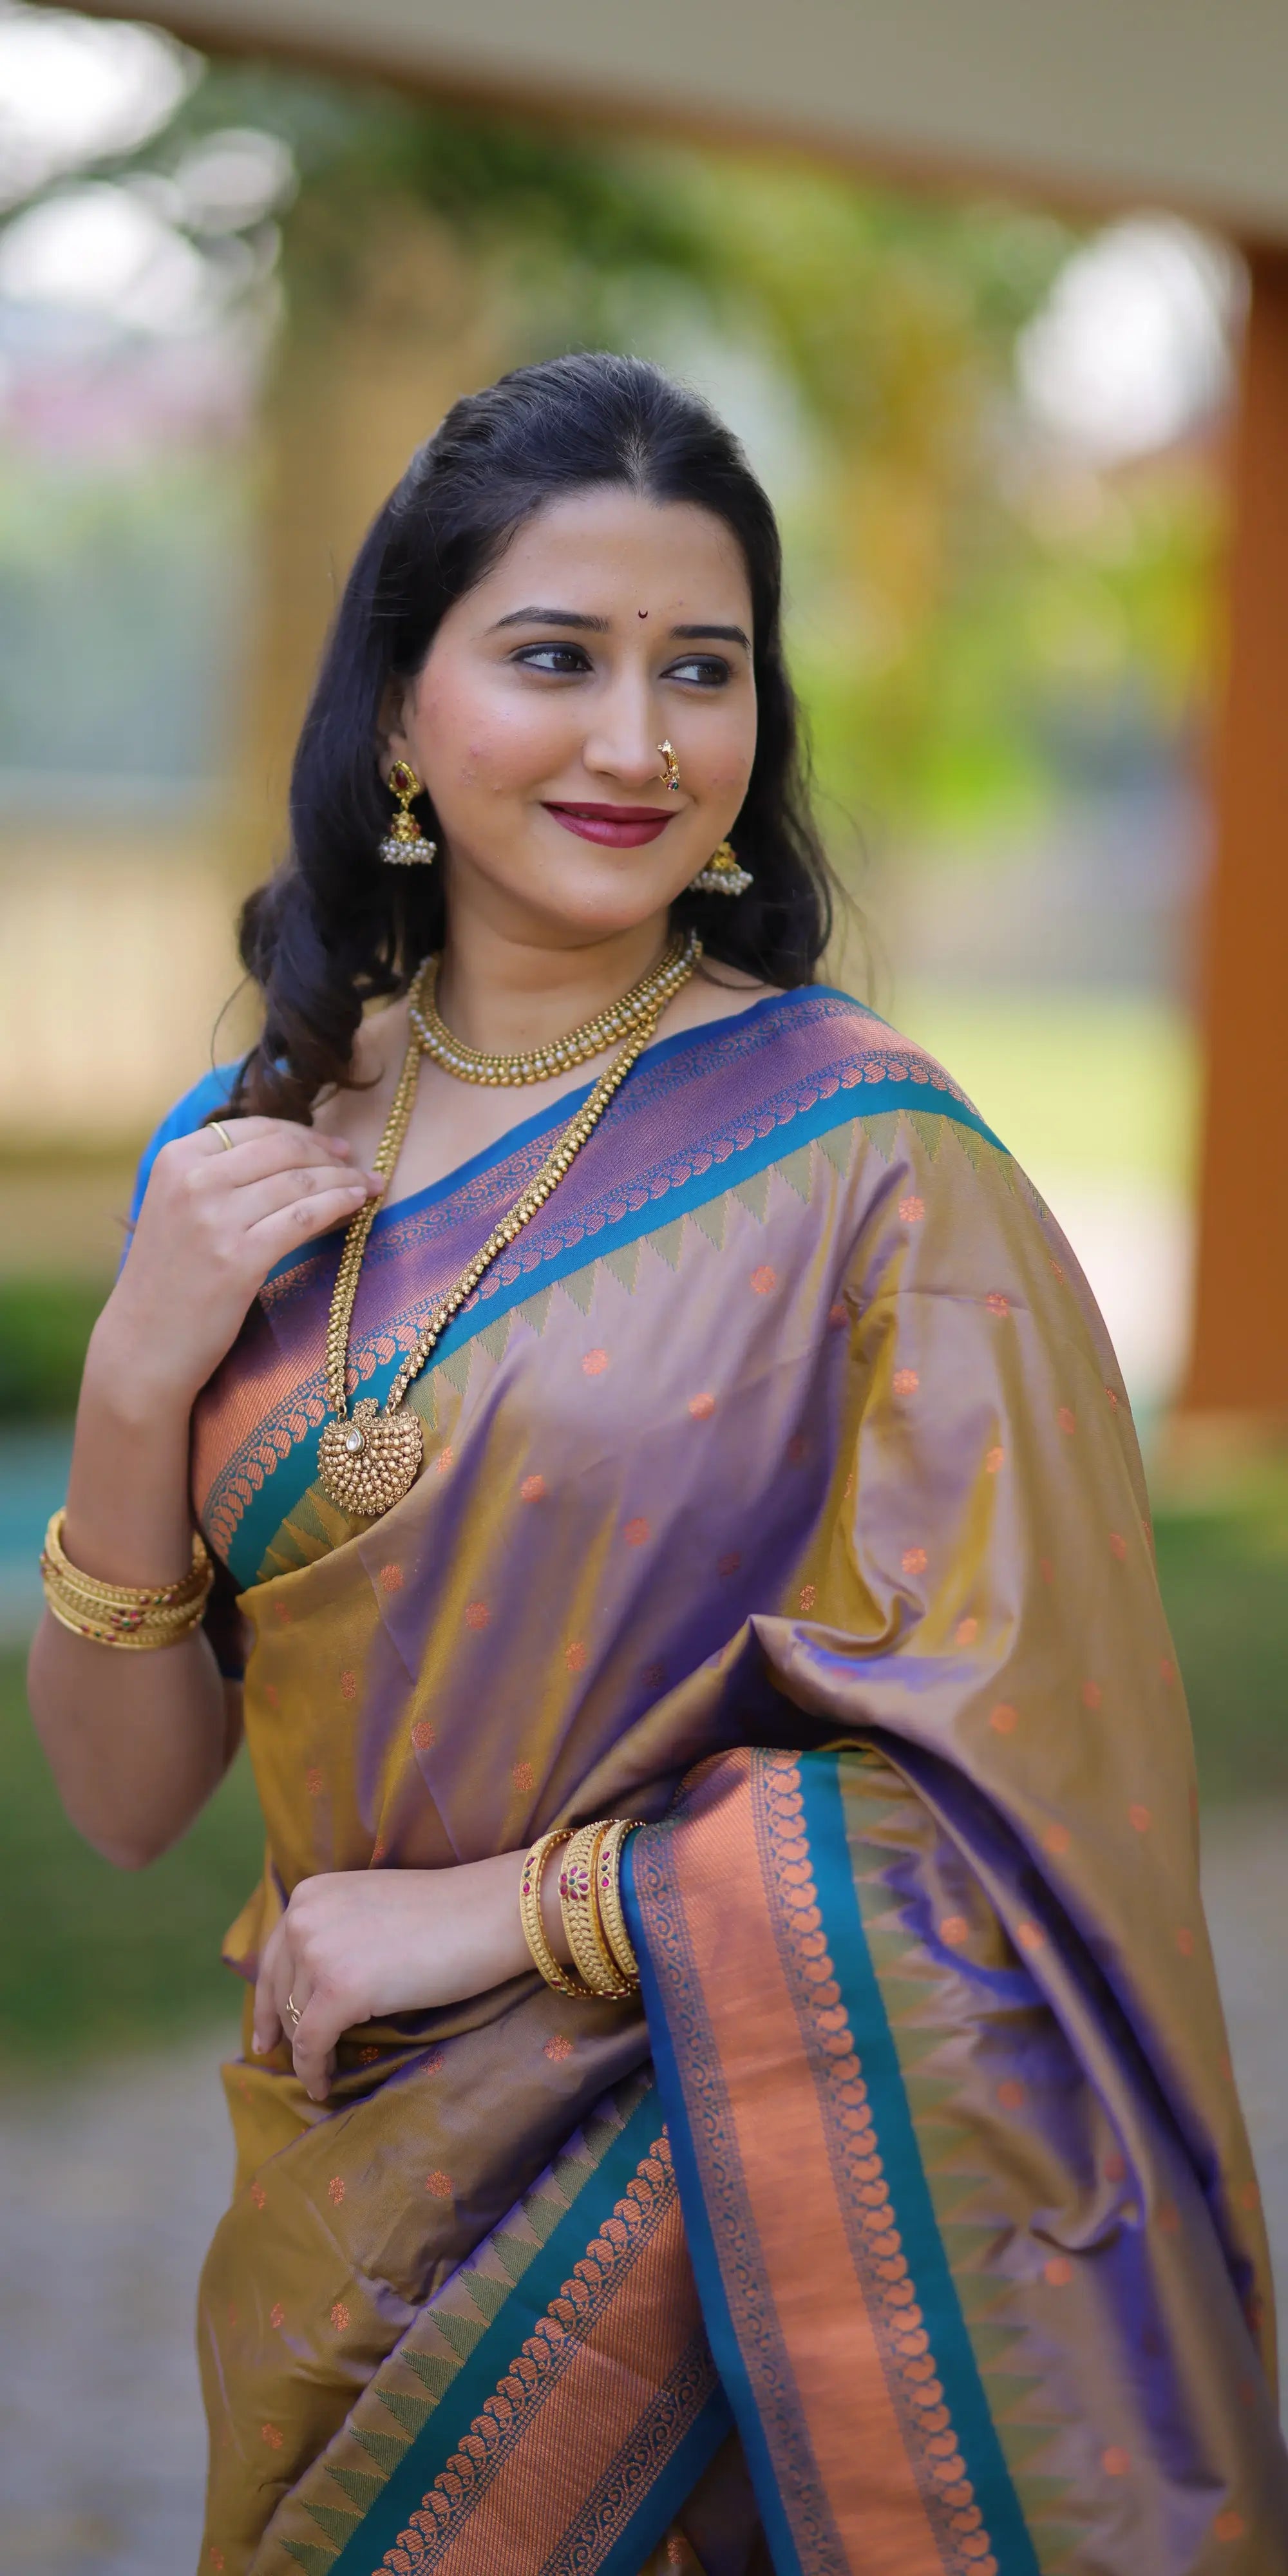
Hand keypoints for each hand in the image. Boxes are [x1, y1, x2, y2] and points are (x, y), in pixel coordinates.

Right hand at [95, 1116, 382, 1407]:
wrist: (143, 1343)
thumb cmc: (168, 1278)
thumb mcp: (176, 1208)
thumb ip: (217, 1175)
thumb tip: (293, 1152)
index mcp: (176, 1158)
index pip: (256, 1129)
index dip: (304, 1134)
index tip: (334, 1146)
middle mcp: (192, 1180)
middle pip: (283, 1150)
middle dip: (329, 1155)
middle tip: (356, 1166)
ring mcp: (214, 1219)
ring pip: (300, 1182)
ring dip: (344, 1180)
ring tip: (369, 1186)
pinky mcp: (239, 1258)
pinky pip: (305, 1218)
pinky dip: (339, 1205)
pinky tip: (357, 1206)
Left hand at [252, 1855, 535, 2100]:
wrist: (487, 1913)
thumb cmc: (445, 1914)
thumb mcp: (369, 1909)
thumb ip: (335, 1933)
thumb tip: (309, 1985)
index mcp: (310, 1893)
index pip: (274, 1957)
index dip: (266, 2000)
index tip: (266, 2034)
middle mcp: (304, 1918)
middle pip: (278, 1991)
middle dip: (284, 2029)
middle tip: (287, 2058)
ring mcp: (319, 1952)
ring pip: (297, 2020)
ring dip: (308, 2051)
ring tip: (322, 2072)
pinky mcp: (339, 1990)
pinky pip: (312, 2044)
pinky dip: (314, 2070)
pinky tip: (323, 2085)